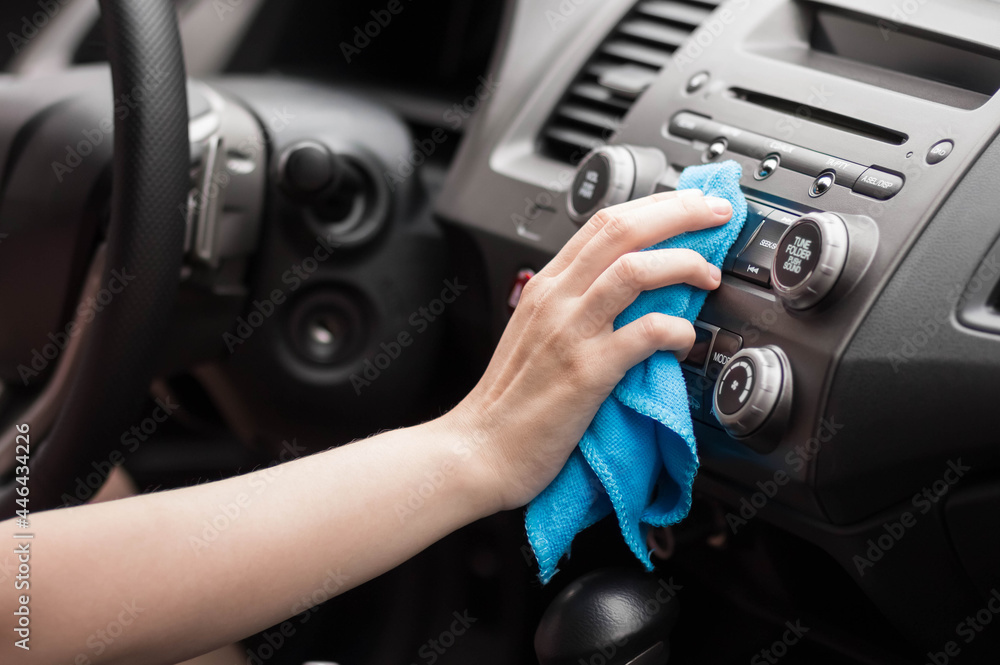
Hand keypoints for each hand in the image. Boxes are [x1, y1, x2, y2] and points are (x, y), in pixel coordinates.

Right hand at [442, 190, 733, 511]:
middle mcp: (557, 299)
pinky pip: (644, 332)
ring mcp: (571, 332)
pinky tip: (686, 339)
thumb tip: (625, 294)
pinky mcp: (587, 371)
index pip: (604, 223)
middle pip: (623, 230)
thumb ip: (574, 307)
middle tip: (716, 214)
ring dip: (684, 263)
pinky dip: (676, 328)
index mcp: (546, 286)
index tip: (689, 205)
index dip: (654, 206)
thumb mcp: (537, 335)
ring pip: (635, 269)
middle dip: (679, 212)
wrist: (480, 449)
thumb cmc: (511, 401)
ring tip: (709, 275)